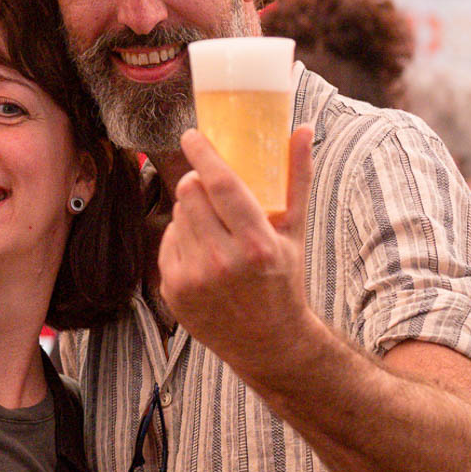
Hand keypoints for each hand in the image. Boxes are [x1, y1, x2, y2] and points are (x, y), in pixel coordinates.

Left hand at [158, 126, 314, 370]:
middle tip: (208, 185)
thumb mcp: (295, 230)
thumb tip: (303, 129)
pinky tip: (202, 250)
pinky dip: (181, 237)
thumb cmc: (284, 279)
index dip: (203, 154)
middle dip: (196, 181)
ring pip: (176, 215)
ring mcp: (193, 280)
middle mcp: (222, 263)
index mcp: (257, 245)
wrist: (268, 342)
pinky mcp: (173, 291)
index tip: (191, 135)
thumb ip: (296, 177)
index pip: (221, 185)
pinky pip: (167, 242)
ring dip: (190, 209)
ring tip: (213, 225)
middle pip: (190, 194)